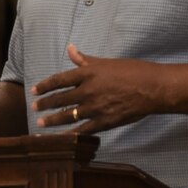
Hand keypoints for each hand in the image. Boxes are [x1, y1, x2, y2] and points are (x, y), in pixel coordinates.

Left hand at [30, 43, 166, 131]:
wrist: (153, 88)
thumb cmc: (132, 71)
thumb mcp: (107, 62)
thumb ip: (85, 60)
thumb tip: (70, 49)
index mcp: (88, 74)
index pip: (59, 80)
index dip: (44, 86)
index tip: (34, 90)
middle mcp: (88, 91)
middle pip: (60, 99)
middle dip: (44, 104)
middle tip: (34, 108)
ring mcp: (95, 108)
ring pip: (68, 116)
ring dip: (52, 120)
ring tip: (40, 123)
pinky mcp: (104, 121)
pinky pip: (83, 130)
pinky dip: (70, 135)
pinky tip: (61, 138)